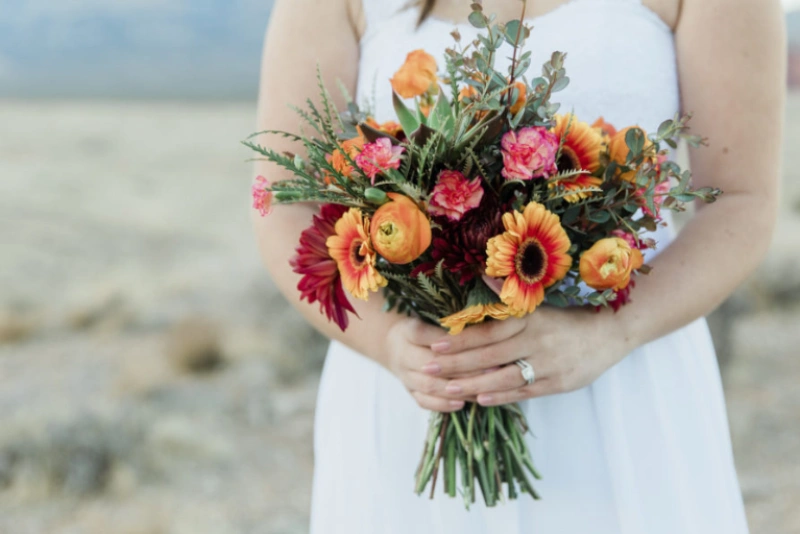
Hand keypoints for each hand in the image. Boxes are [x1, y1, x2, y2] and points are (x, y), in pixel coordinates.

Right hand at [384, 317, 472, 412]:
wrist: (394, 346)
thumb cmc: (423, 328)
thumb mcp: (430, 318)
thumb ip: (451, 323)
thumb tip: (481, 328)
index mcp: (409, 331)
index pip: (428, 335)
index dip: (451, 341)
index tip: (479, 342)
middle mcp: (404, 355)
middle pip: (431, 363)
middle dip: (461, 368)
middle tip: (490, 369)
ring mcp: (405, 376)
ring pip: (429, 385)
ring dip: (455, 389)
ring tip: (480, 389)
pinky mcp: (410, 392)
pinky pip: (424, 401)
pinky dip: (442, 404)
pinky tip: (461, 404)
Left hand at [420, 307, 632, 405]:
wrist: (612, 332)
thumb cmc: (569, 318)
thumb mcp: (541, 303)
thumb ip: (511, 296)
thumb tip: (484, 276)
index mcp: (529, 319)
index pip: (489, 330)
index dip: (462, 337)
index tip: (435, 342)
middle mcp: (536, 341)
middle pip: (490, 354)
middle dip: (457, 363)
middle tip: (429, 367)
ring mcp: (548, 364)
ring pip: (504, 376)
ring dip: (474, 383)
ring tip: (448, 388)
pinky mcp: (558, 383)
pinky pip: (525, 392)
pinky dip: (502, 396)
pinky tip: (481, 399)